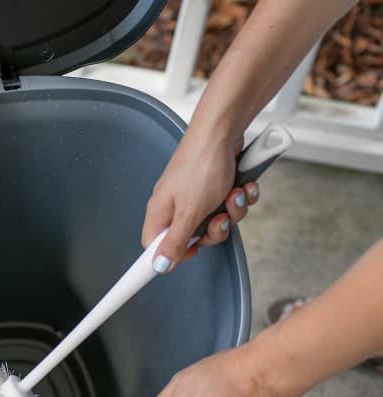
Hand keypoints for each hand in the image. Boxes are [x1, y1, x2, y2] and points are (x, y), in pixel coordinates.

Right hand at [142, 128, 259, 271]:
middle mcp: (176, 204)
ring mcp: (197, 195)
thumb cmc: (202, 164)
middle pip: (193, 237)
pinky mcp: (215, 186)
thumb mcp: (190, 212)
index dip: (173, 254)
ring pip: (216, 221)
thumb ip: (175, 241)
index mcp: (161, 211)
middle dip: (215, 230)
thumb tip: (159, 265)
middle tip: (219, 217)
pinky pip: (228, 205)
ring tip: (233, 194)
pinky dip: (239, 197)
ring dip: (232, 211)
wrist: (223, 131)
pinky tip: (240, 186)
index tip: (192, 253)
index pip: (156, 245)